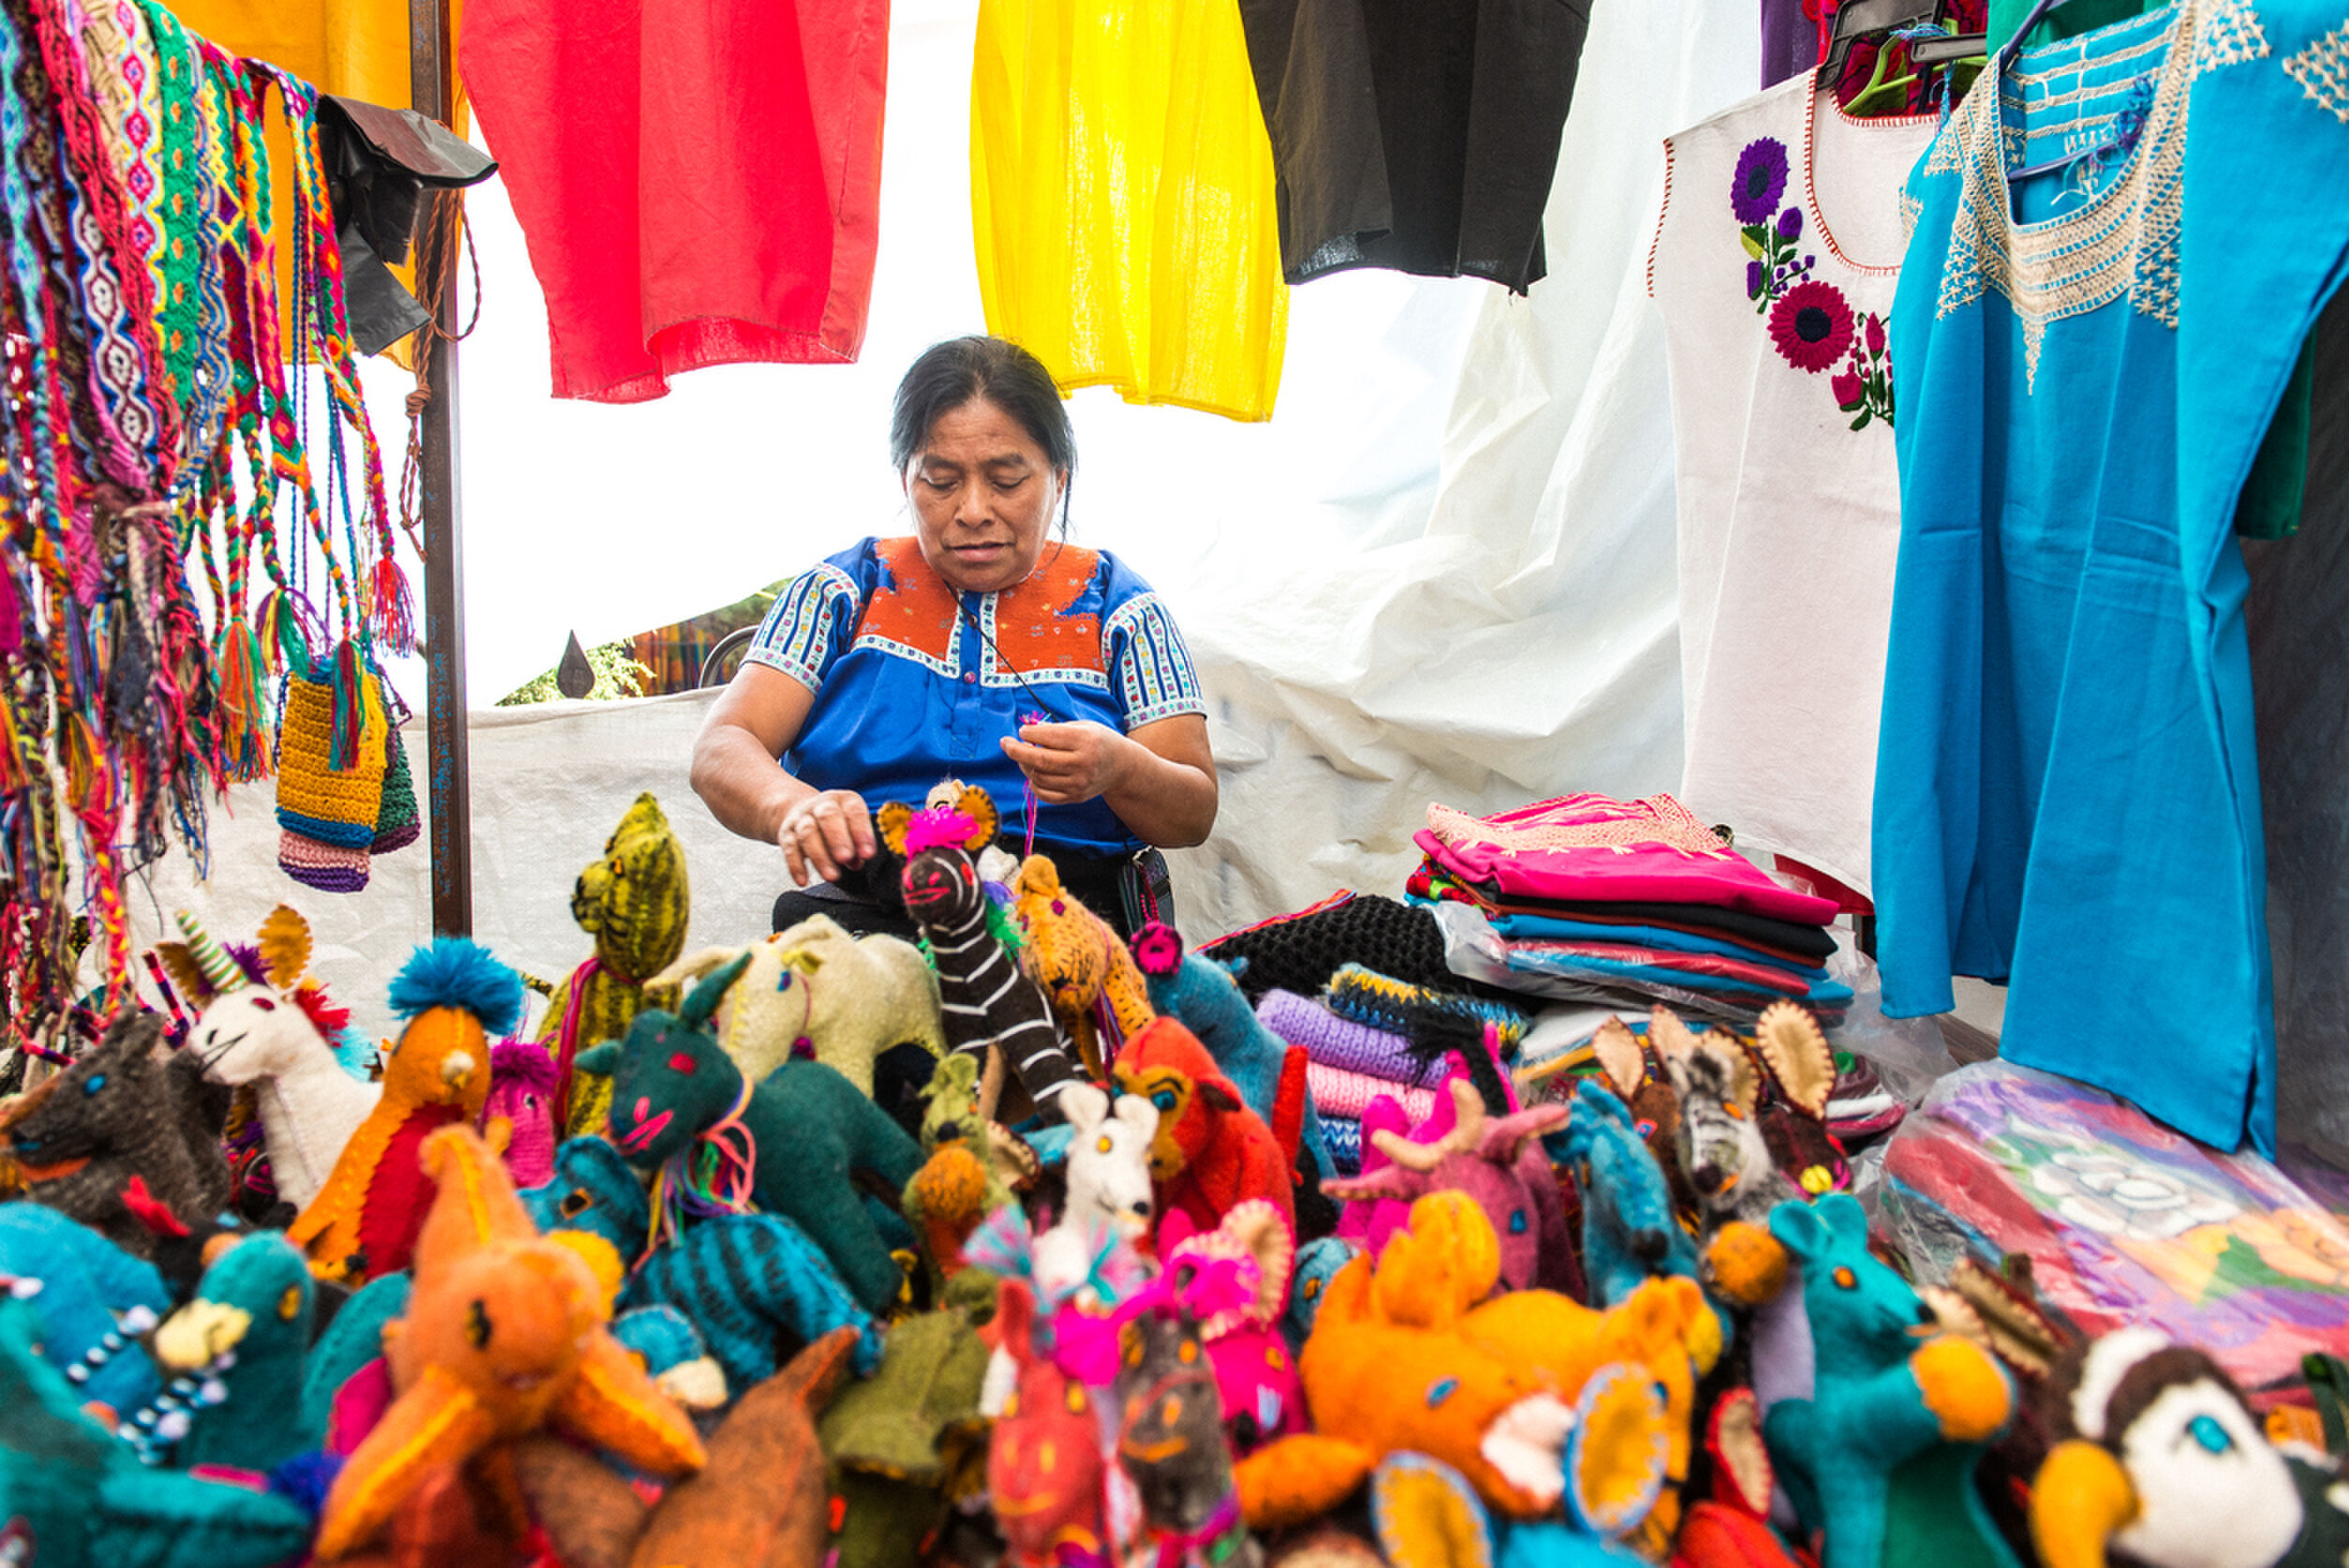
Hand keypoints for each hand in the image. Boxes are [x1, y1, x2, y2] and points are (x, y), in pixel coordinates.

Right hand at [778, 789, 876, 885]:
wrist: (803, 812)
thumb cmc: (836, 823)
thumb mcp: (852, 826)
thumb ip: (858, 844)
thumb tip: (858, 861)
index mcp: (844, 801)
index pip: (854, 811)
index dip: (862, 832)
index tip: (868, 853)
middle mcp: (821, 805)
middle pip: (827, 816)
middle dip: (838, 839)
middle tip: (846, 858)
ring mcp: (801, 818)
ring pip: (807, 833)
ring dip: (820, 857)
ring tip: (831, 876)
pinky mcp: (786, 833)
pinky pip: (789, 848)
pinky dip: (796, 865)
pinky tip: (803, 880)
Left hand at [1000, 720, 1131, 805]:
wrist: (1121, 767)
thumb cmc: (1098, 741)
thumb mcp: (1083, 726)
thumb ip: (1055, 729)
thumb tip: (1026, 733)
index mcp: (1086, 740)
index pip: (1049, 737)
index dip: (1029, 733)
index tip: (1023, 731)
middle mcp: (1083, 763)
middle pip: (1040, 760)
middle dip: (1016, 750)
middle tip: (1005, 743)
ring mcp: (1079, 783)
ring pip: (1039, 777)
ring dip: (1025, 765)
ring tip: (1025, 756)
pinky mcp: (1075, 797)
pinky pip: (1044, 794)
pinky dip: (1034, 783)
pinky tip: (1034, 772)